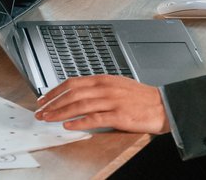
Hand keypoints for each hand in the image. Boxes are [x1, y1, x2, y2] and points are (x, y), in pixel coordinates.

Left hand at [34, 75, 171, 133]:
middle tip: (40, 111)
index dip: (55, 91)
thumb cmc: (142, 97)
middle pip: (72, 94)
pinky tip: (69, 125)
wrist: (164, 105)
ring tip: (49, 118)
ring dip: (60, 113)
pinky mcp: (119, 116)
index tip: (44, 99)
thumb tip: (78, 94)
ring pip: (79, 105)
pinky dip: (79, 122)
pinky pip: (95, 118)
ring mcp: (112, 101)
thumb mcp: (117, 85)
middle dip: (53, 103)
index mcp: (104, 79)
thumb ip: (98, 88)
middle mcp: (105, 88)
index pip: (72, 83)